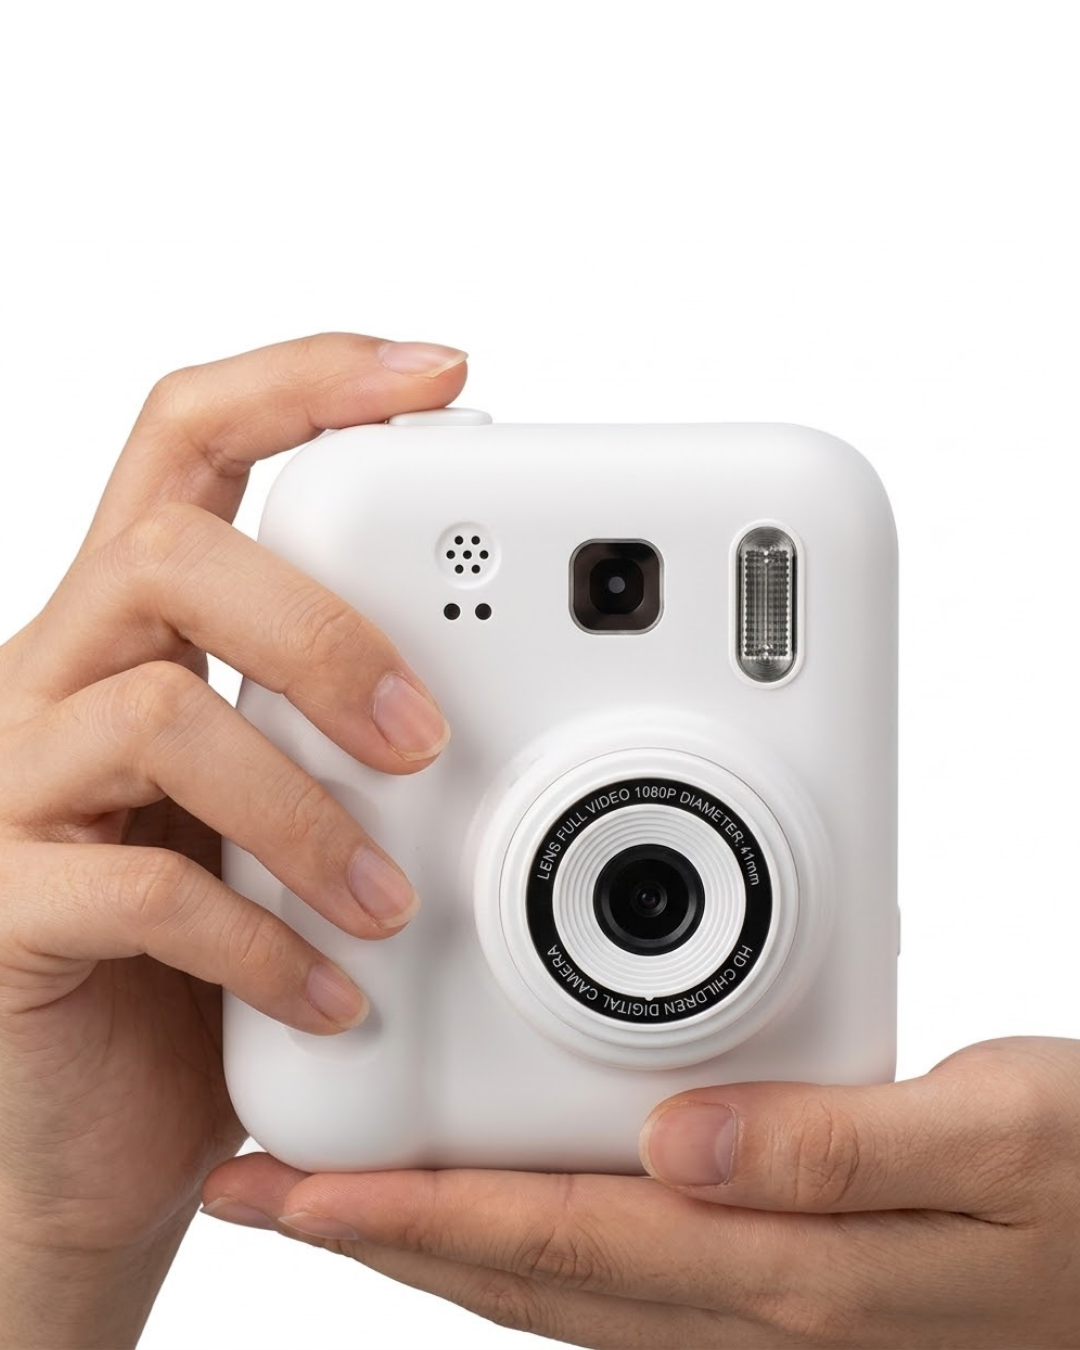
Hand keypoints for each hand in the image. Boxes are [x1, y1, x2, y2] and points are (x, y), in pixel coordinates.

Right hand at [0, 333, 466, 1346]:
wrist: (96, 1120)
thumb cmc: (209, 952)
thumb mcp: (284, 807)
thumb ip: (341, 729)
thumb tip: (486, 682)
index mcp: (137, 628)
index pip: (190, 440)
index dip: (302, 382)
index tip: (435, 373)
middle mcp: (60, 679)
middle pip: (172, 550)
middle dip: (320, 625)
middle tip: (424, 734)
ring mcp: (18, 789)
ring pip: (155, 711)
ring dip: (306, 809)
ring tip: (391, 901)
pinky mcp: (6, 909)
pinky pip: (142, 892)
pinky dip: (262, 942)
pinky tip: (332, 992)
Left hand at [204, 1037, 1079, 1347]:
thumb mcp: (993, 1139)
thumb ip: (834, 1148)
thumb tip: (678, 1140)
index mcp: (784, 1265)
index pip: (554, 1240)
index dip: (415, 1213)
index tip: (302, 1188)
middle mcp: (754, 1302)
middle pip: (523, 1275)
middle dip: (382, 1236)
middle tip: (271, 1193)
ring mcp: (764, 1306)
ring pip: (556, 1283)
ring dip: (439, 1242)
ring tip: (348, 1198)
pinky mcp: (782, 1280)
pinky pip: (618, 1270)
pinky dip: (530, 1239)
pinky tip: (506, 1206)